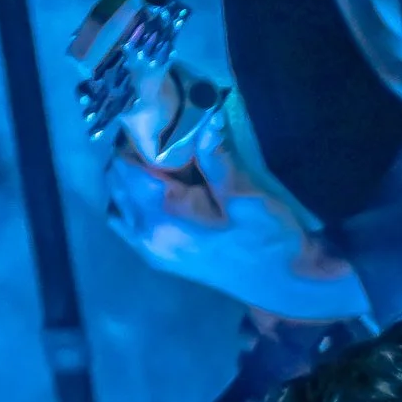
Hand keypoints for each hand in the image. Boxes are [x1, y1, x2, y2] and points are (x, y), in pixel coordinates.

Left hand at [102, 115, 366, 320]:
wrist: (285, 284)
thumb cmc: (268, 240)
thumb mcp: (244, 193)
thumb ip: (213, 157)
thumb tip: (200, 118)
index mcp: (162, 216)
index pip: (124, 166)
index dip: (136, 139)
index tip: (161, 120)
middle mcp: (145, 236)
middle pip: (115, 182)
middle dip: (133, 155)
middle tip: (165, 136)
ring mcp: (149, 251)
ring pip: (118, 203)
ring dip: (132, 179)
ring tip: (163, 163)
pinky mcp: (159, 258)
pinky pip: (128, 224)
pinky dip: (134, 201)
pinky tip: (162, 190)